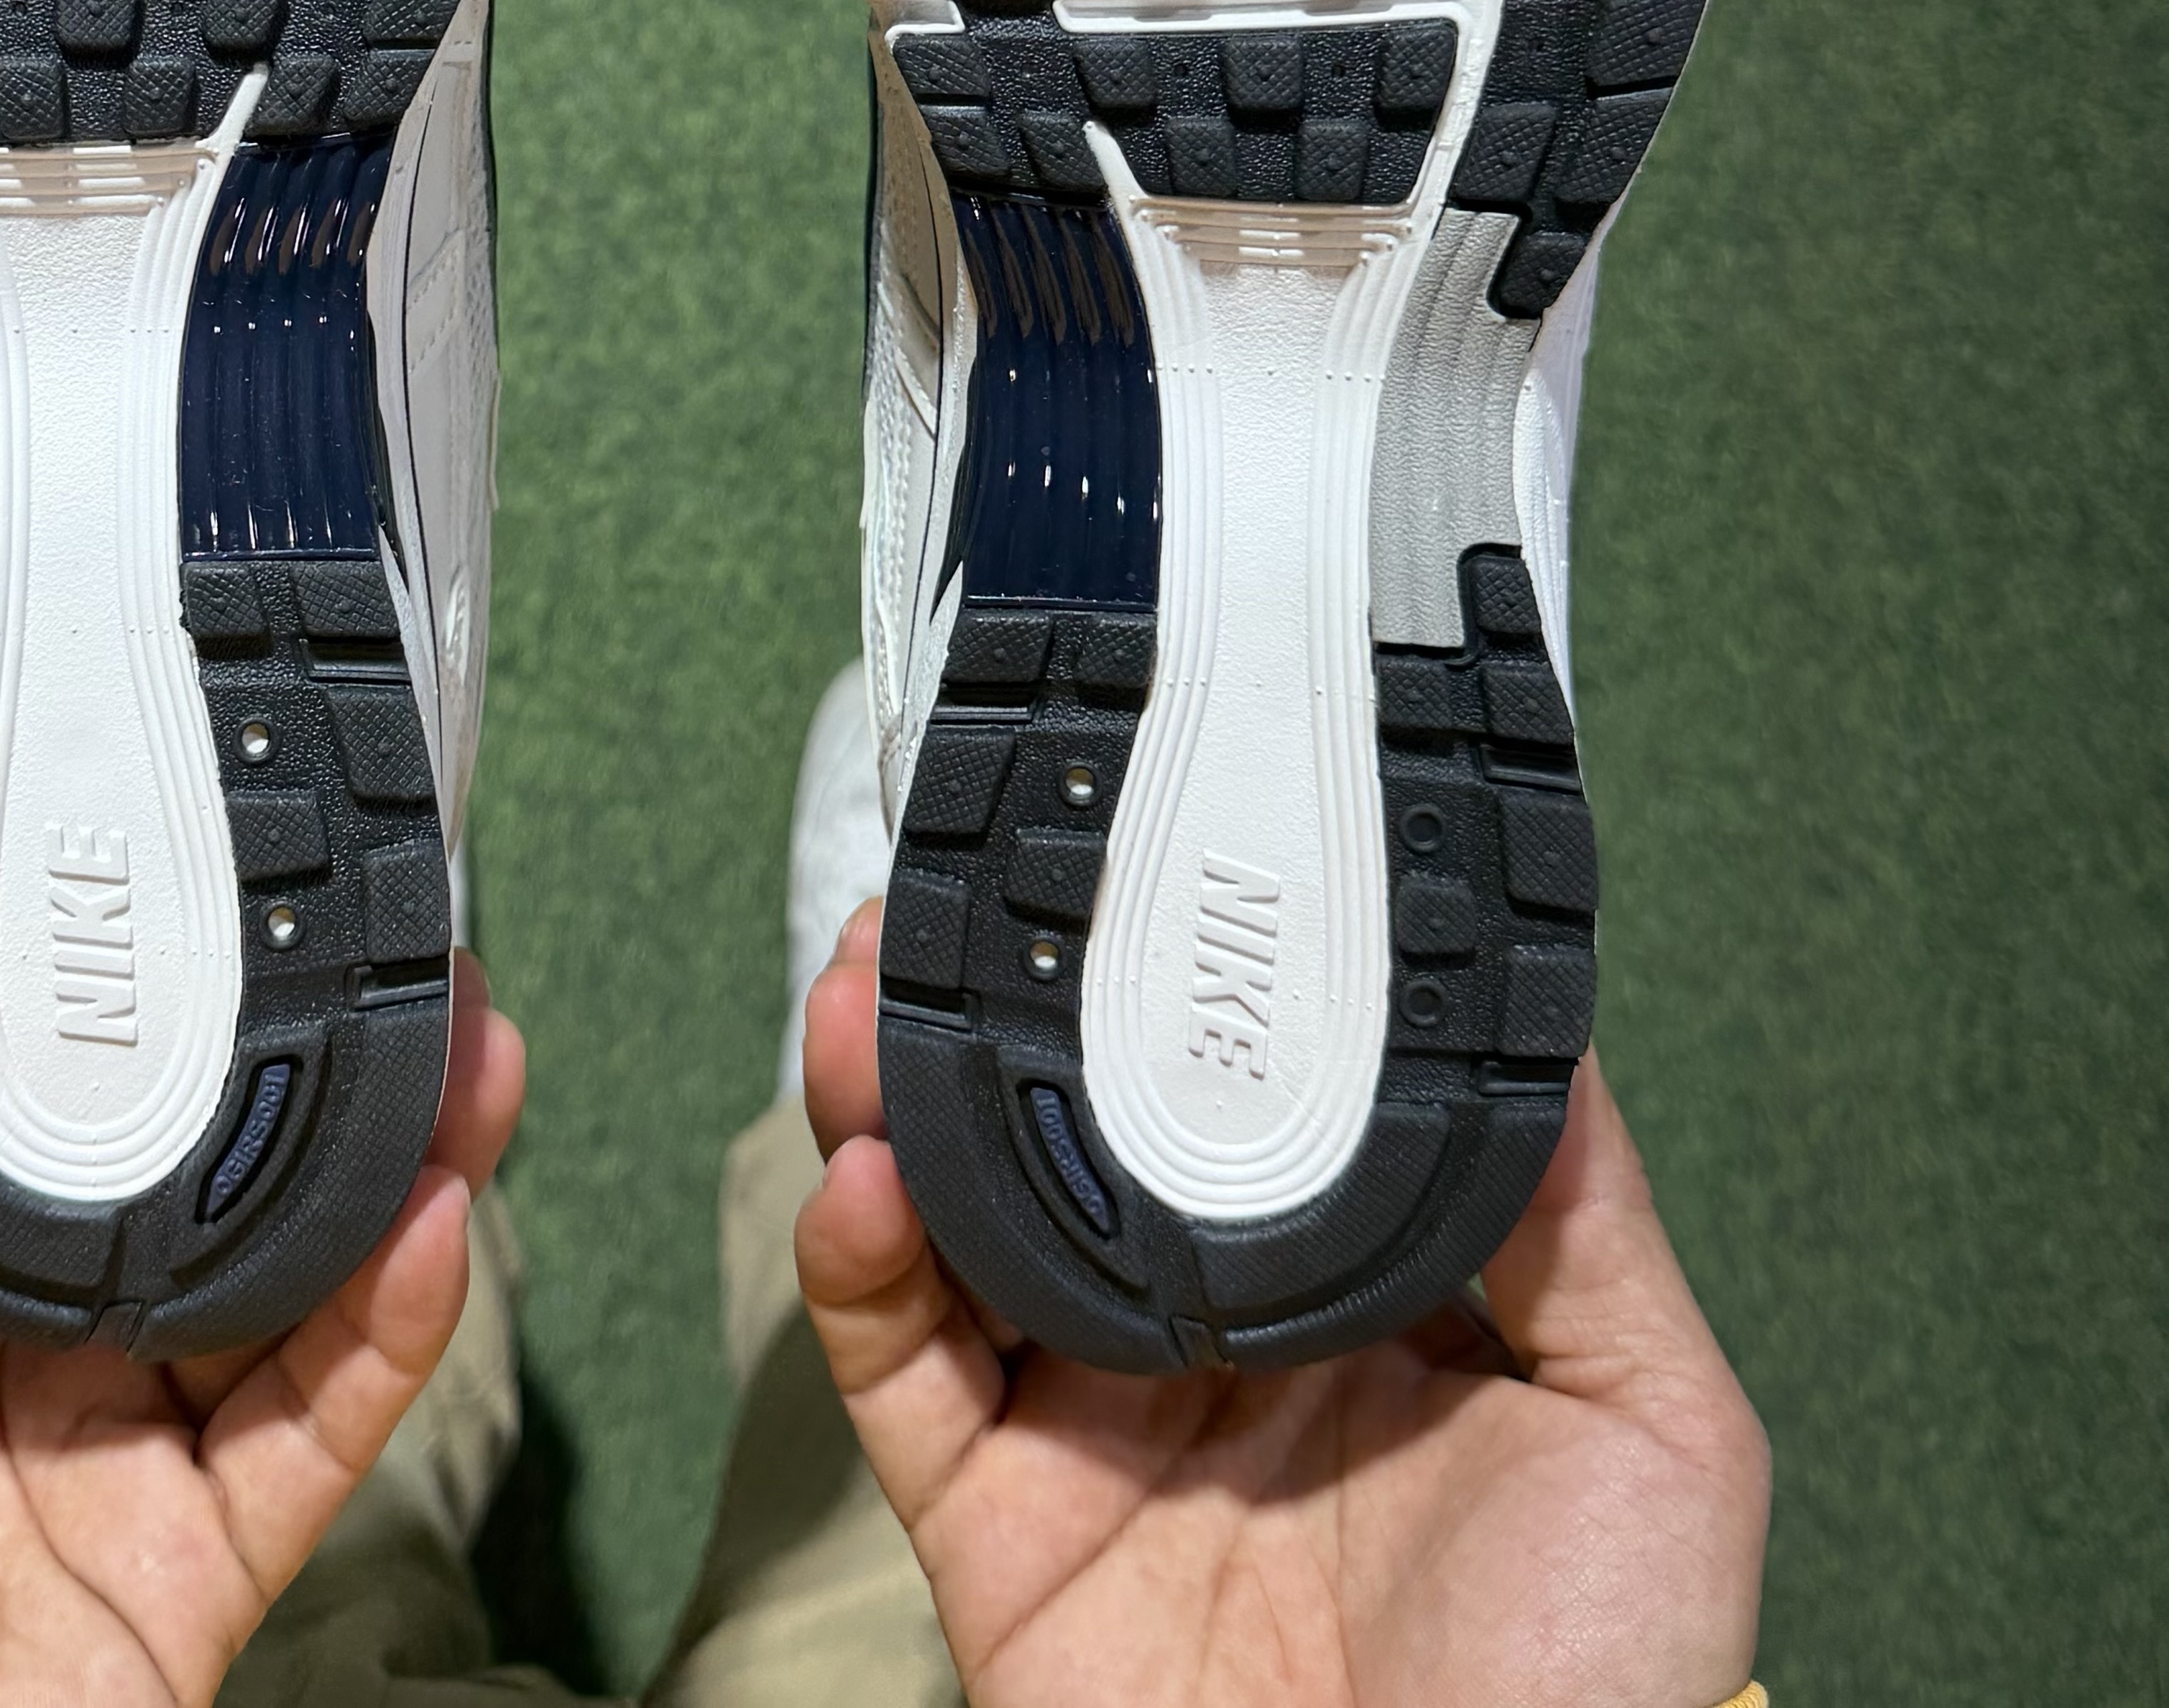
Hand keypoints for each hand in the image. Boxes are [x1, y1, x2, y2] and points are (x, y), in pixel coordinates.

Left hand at [0, 812, 523, 1706]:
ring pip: (296, 1267)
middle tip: (382, 914)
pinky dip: (401, 1314)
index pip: (35, 1076)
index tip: (189, 851)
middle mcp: (16, 1340)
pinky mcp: (190, 1564)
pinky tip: (437, 1203)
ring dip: (395, 1142)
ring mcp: (115, 1451)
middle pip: (198, 1155)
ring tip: (461, 1021)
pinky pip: (324, 1419)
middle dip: (302, 1037)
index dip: (126, 971)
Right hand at [796, 902, 1765, 1707]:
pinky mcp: (992, 1525)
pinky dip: (852, 1263)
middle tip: (938, 898)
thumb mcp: (1651, 1428)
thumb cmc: (1591, 1693)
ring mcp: (1083, 1430)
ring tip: (868, 985)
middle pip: (1054, 1139)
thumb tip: (1536, 1016)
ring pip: (947, 1224)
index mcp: (1337, 1306)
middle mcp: (1196, 1347)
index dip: (1157, 994)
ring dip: (887, 1092)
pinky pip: (895, 1370)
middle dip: (981, 1011)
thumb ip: (1582, 1219)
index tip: (1126, 876)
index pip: (1221, 1109)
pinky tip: (863, 1171)